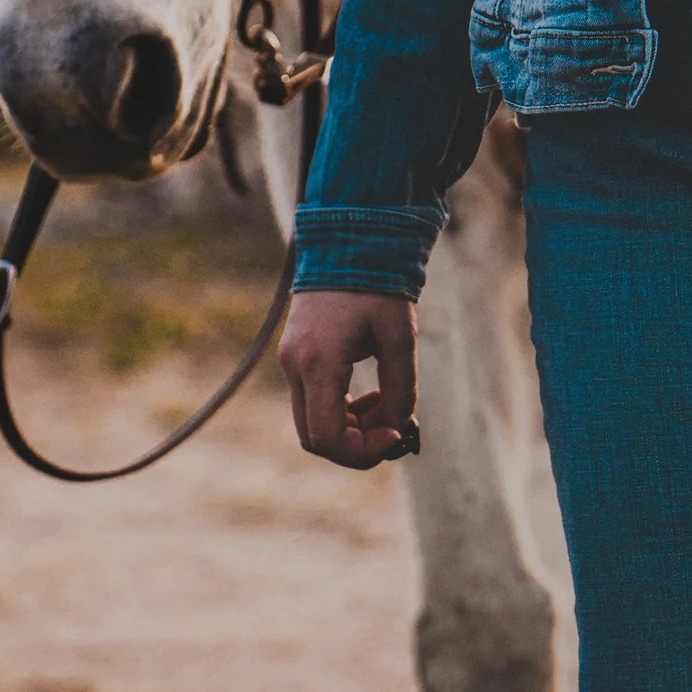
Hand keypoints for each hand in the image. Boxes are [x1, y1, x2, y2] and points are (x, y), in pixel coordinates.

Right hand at [281, 288, 419, 467]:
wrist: (347, 241)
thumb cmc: (376, 285)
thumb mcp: (399, 337)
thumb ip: (401, 388)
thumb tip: (401, 426)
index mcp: (318, 362)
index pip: (327, 437)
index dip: (362, 450)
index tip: (396, 434)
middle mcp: (295, 366)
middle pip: (315, 437)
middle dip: (357, 443)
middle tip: (395, 430)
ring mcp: (291, 361)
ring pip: (313, 422)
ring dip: (353, 427)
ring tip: (390, 406)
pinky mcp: (296, 356)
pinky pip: (314, 401)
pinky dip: (343, 409)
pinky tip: (373, 395)